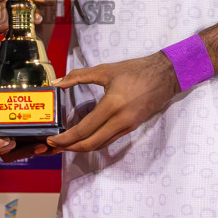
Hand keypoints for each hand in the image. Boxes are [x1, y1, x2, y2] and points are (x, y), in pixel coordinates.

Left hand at [46, 52, 179, 152]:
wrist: (165, 75)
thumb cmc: (135, 70)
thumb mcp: (105, 70)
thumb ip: (78, 76)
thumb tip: (58, 83)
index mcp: (112, 105)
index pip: (84, 130)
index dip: (66, 138)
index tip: (52, 140)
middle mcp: (120, 120)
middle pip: (91, 144)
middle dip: (71, 147)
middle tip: (55, 145)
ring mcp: (127, 126)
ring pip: (101, 145)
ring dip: (82, 147)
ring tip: (66, 144)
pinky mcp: (132, 127)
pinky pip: (110, 140)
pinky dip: (94, 142)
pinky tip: (84, 138)